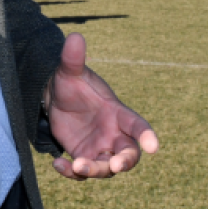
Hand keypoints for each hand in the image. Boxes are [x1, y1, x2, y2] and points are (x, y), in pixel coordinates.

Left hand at [44, 32, 158, 179]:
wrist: (54, 98)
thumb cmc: (71, 84)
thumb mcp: (69, 72)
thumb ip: (73, 59)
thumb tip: (74, 36)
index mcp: (118, 113)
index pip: (137, 125)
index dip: (146, 135)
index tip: (154, 146)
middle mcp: (113, 134)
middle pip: (129, 154)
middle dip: (125, 162)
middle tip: (115, 166)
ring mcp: (99, 148)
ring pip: (106, 168)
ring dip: (95, 170)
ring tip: (77, 165)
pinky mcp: (83, 156)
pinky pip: (82, 172)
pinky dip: (72, 172)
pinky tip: (57, 164)